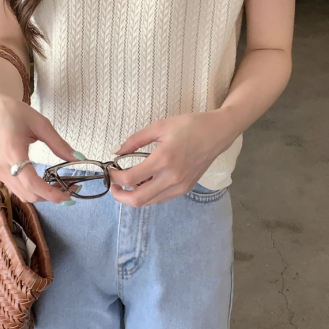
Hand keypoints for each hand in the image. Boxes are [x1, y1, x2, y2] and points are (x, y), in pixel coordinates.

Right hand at [0, 91, 77, 203]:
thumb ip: (59, 144)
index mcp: (12, 152)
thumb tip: (79, 159)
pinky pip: (18, 189)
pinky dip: (34, 191)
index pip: (31, 182)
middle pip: (29, 194)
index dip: (50, 193)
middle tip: (72, 188)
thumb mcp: (41, 124)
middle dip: (51, 196)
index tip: (68, 197)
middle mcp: (2, 167)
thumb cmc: (15, 112)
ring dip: (43, 196)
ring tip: (62, 186)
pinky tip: (48, 183)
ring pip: (23, 195)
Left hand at [108, 110, 235, 206]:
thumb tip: (117, 152)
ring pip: (149, 202)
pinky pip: (160, 198)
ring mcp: (180, 186)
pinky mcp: (185, 189)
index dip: (115, 178)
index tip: (110, 170)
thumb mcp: (159, 126)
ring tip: (128, 183)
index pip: (130, 179)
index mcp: (163, 159)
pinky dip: (148, 194)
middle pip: (137, 200)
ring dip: (134, 196)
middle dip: (119, 196)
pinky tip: (144, 182)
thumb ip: (135, 140)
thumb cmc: (189, 126)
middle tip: (113, 185)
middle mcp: (172, 178)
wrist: (217, 133)